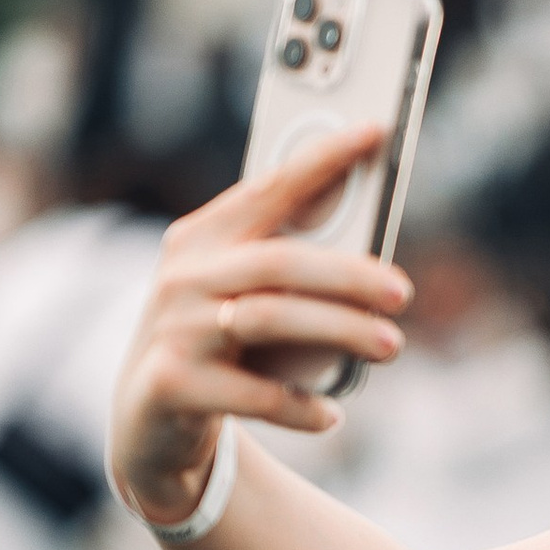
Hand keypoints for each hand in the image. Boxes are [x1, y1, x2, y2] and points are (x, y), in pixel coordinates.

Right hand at [109, 122, 410, 522]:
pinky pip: (254, 394)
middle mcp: (182, 274)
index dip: (323, 159)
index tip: (376, 131)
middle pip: (279, 261)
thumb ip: (290, 267)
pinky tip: (330, 414)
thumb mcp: (242, 295)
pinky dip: (300, 405)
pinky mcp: (171, 384)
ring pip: (270, 318)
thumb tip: (376, 259)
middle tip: (403, 292)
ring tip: (391, 345)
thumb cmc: (217, 341)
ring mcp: (172, 328)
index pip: (269, 188)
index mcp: (202, 236)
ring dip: (340, 331)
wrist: (146, 418)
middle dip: (349, 274)